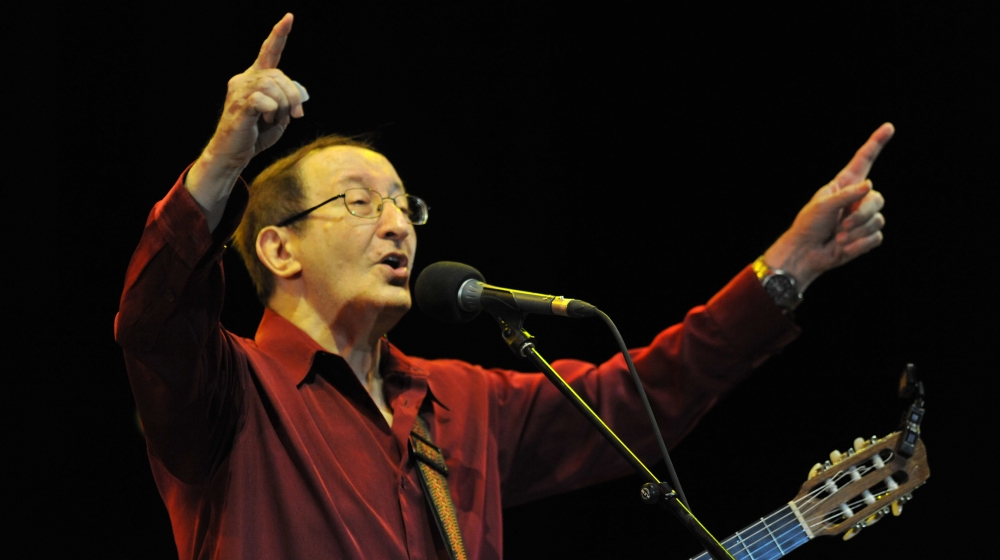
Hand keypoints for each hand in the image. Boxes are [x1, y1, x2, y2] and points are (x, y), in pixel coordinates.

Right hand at [186, 13, 306, 223]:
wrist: (234, 154)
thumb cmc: (255, 135)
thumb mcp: (279, 117)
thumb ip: (287, 101)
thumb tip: (296, 95)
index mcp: (254, 79)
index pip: (268, 52)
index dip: (279, 35)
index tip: (289, 18)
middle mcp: (244, 79)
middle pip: (278, 74)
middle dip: (293, 95)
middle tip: (297, 115)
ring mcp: (239, 91)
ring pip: (271, 85)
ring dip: (283, 104)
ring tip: (276, 119)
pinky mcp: (238, 105)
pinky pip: (263, 101)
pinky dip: (272, 112)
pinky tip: (266, 121)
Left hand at [762, 123, 894, 290]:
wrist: (806, 252)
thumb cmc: (809, 225)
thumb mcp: (823, 205)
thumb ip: (846, 195)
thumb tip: (870, 185)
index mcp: (844, 185)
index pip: (863, 160)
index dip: (876, 144)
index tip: (888, 127)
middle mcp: (857, 199)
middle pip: (877, 198)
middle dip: (862, 213)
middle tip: (843, 224)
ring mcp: (863, 218)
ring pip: (878, 220)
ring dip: (857, 231)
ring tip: (839, 236)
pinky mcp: (866, 236)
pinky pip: (875, 237)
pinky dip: (859, 244)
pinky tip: (844, 246)